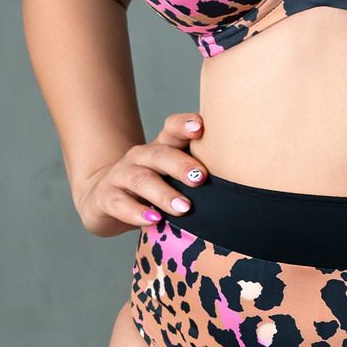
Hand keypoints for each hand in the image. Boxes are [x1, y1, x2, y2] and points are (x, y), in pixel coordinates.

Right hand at [74, 113, 206, 236]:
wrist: (103, 196)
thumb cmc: (153, 185)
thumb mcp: (172, 176)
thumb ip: (198, 174)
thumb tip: (243, 185)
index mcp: (161, 146)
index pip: (172, 128)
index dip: (185, 125)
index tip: (202, 128)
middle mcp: (140, 155)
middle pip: (160, 154)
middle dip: (182, 165)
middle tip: (202, 178)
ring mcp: (121, 175)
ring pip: (141, 179)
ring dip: (163, 193)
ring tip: (184, 209)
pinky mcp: (105, 197)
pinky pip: (120, 203)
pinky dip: (136, 213)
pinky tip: (153, 222)